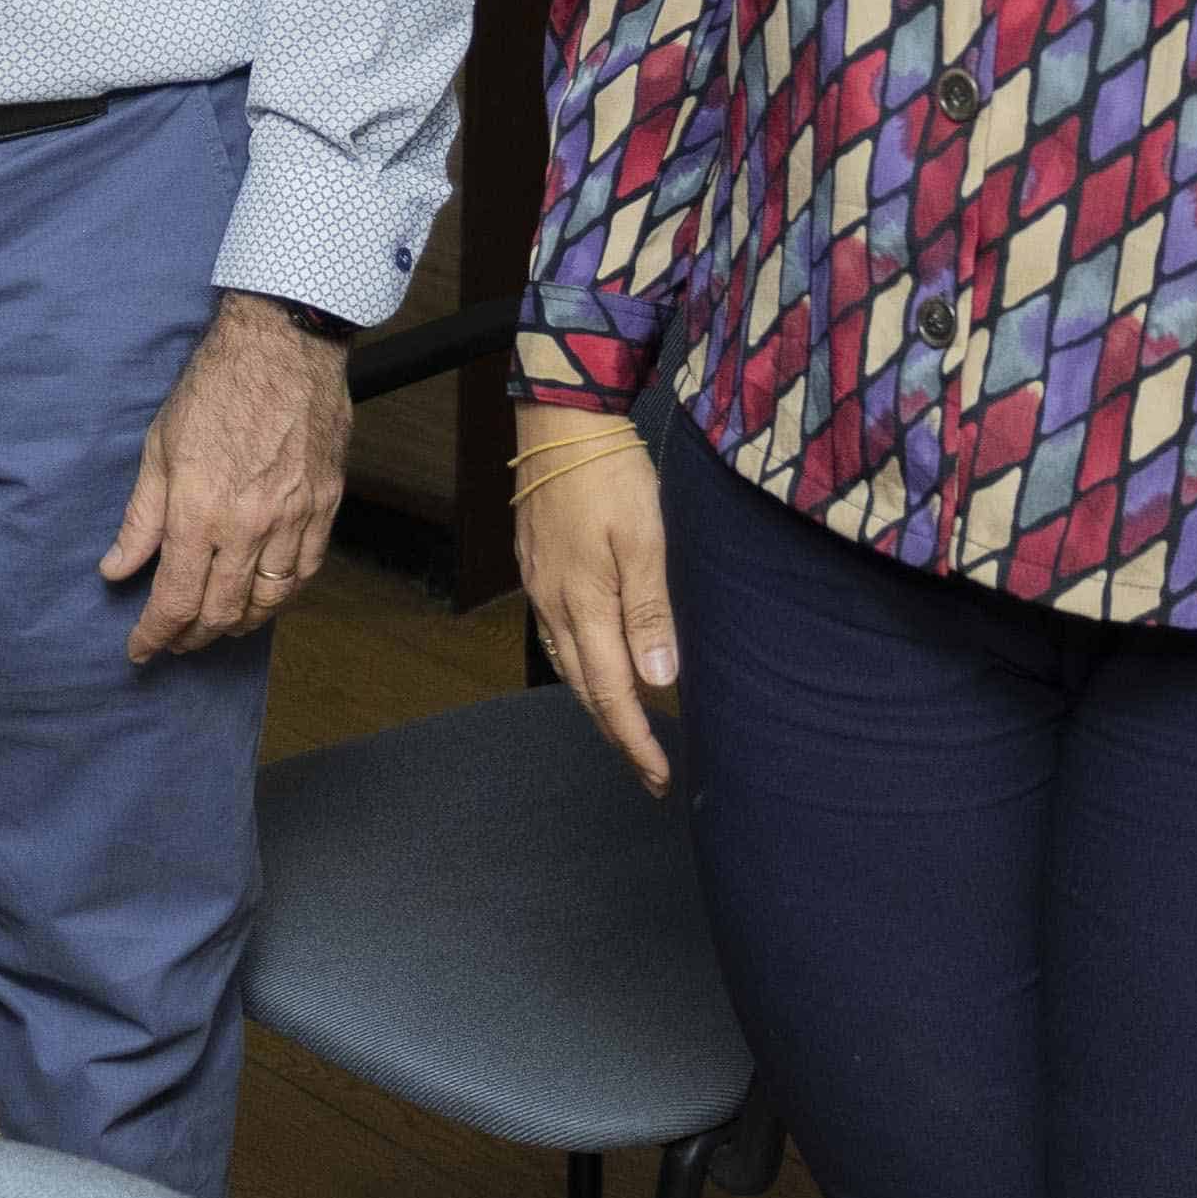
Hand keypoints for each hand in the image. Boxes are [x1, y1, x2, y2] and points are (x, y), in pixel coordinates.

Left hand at [99, 292, 353, 662]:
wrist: (283, 343)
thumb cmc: (213, 386)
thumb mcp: (159, 447)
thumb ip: (140, 518)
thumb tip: (116, 568)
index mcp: (198, 510)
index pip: (174, 598)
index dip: (155, 634)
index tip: (140, 650)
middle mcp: (247, 524)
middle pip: (220, 610)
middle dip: (192, 637)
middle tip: (174, 642)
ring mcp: (293, 518)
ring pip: (268, 600)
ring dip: (238, 624)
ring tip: (215, 627)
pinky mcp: (324, 505)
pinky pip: (306, 570)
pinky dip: (283, 596)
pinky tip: (265, 600)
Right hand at [512, 421, 676, 794]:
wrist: (560, 422)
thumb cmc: (608, 474)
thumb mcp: (645, 538)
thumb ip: (650, 611)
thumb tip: (657, 680)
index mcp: (584, 604)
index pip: (611, 693)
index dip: (635, 739)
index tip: (659, 776)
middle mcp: (554, 605)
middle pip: (584, 690)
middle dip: (617, 735)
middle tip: (647, 772)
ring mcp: (541, 587)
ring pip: (566, 666)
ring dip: (597, 705)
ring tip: (625, 731)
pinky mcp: (537, 568)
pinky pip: (556, 637)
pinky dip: (579, 668)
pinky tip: (594, 666)